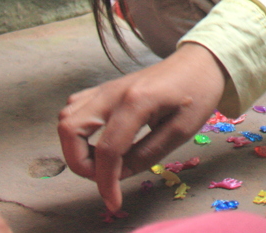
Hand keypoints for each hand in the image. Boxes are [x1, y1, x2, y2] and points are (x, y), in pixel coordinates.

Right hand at [57, 43, 226, 212]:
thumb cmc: (196, 93)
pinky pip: (75, 108)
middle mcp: (113, 92)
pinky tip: (98, 141)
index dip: (105, 181)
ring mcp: (105, 88)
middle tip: (104, 176)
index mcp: (136, 101)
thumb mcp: (181, 130)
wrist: (197, 63)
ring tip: (102, 161)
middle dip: (79, 162)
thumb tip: (119, 174)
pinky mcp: (104, 89)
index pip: (107, 149)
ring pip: (67, 117)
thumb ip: (148, 153)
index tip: (113, 203)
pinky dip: (77, 130)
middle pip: (70, 129)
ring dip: (75, 146)